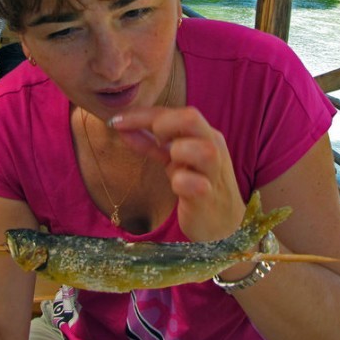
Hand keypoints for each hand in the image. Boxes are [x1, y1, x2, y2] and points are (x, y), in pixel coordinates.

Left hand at [109, 107, 245, 241]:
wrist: (224, 227)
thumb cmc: (198, 187)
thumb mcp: (175, 160)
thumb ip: (152, 143)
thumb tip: (122, 126)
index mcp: (205, 134)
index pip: (173, 113)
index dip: (142, 114)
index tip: (115, 121)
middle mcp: (213, 147)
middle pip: (190, 118)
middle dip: (162, 124)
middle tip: (153, 141)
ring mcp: (213, 171)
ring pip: (197, 148)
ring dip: (176, 152)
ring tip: (173, 168)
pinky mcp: (207, 195)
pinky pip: (190, 182)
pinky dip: (180, 181)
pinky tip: (178, 187)